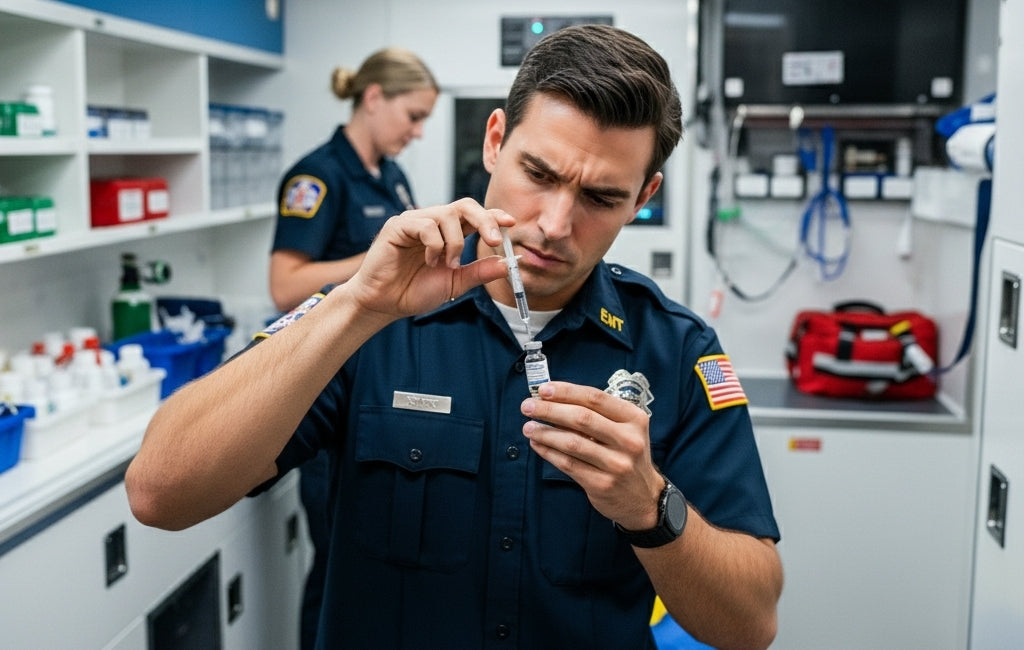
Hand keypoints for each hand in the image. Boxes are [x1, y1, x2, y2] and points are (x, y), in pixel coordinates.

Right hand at [347, 198, 514, 318]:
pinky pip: (425, 225)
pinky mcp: (398, 226)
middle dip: (484, 220)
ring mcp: (415, 221)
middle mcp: (433, 222)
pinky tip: (429, 261)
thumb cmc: (414, 291)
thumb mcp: (455, 283)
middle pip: (464, 205)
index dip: (493, 216)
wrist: (385, 303)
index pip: (474, 216)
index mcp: (448, 233)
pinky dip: (434, 245)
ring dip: (455, 243)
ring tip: (448, 265)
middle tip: (493, 241)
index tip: (510, 223)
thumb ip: (479, 272)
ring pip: (447, 215)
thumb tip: (506, 263)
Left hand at [521, 381, 664, 529]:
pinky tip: (537, 444)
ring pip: (572, 443)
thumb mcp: (624, 430)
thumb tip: (553, 400)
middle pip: (581, 418)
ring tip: (528, 427)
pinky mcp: (602, 484)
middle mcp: (628, 440)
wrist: (643, 497)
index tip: (543, 389)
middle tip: (528, 406)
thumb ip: (597, 415)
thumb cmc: (626, 455)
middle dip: (549, 410)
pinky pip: (569, 464)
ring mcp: (616, 464)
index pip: (595, 398)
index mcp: (634, 419)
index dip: (566, 392)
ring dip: (545, 432)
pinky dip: (549, 452)